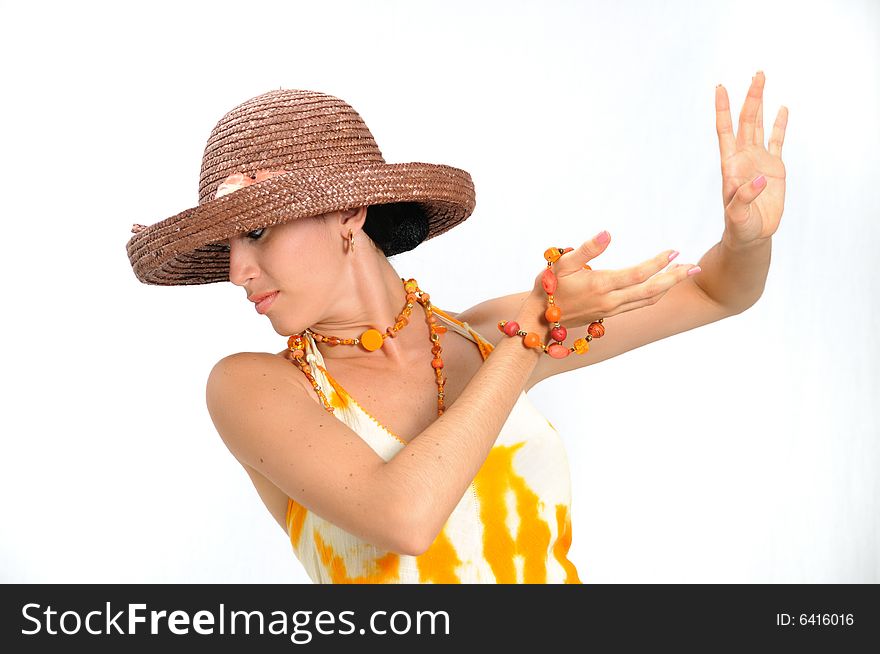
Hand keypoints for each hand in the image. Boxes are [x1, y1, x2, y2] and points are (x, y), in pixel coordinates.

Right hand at [527, 232, 700, 327]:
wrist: (539, 319)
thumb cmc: (548, 287)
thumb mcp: (562, 263)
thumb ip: (587, 249)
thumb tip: (608, 233)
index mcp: (601, 285)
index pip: (638, 274)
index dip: (658, 263)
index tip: (674, 251)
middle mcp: (610, 301)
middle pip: (650, 290)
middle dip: (674, 278)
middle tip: (694, 267)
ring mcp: (611, 310)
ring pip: (648, 299)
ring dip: (668, 286)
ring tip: (684, 273)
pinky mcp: (609, 314)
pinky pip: (640, 304)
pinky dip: (655, 294)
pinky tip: (662, 285)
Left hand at [716, 71, 788, 247]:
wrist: (752, 235)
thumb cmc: (739, 227)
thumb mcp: (737, 215)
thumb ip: (744, 198)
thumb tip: (760, 180)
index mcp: (731, 165)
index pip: (725, 131)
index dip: (723, 110)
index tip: (720, 88)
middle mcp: (744, 158)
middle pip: (746, 121)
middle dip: (750, 97)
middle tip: (757, 74)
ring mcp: (759, 160)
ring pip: (759, 125)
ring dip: (760, 104)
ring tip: (761, 80)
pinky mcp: (774, 168)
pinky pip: (777, 141)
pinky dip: (779, 125)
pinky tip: (782, 109)